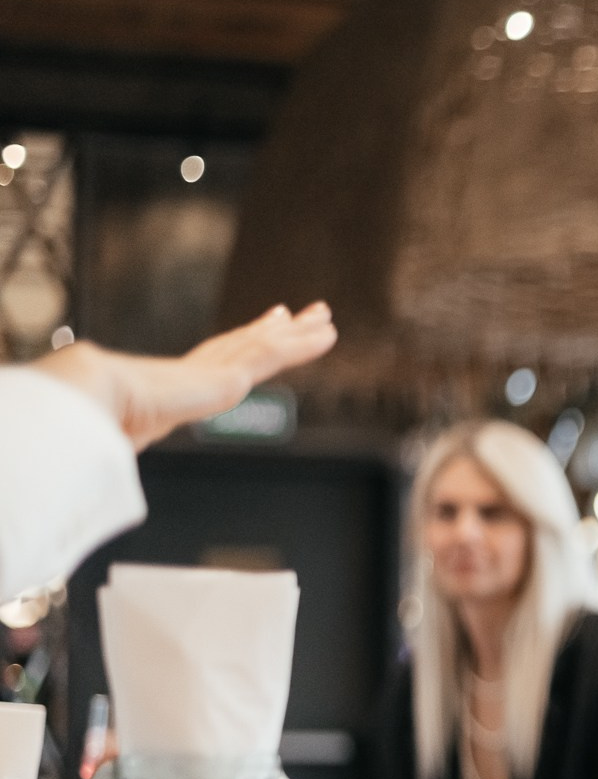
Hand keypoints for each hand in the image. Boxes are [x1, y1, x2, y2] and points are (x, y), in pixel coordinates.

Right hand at [35, 302, 337, 449]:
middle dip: (270, 329)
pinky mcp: (229, 378)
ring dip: (297, 332)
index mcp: (169, 386)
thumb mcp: (115, 435)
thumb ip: (123, 440)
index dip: (231, 345)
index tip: (248, 332)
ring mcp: (213, 372)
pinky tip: (328, 335)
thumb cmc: (91, 423)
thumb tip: (102, 466)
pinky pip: (274, 356)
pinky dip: (303, 345)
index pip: (209, 362)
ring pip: (265, 346)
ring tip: (323, 315)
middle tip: (294, 313)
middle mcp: (196, 372)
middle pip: (242, 345)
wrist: (89, 399)